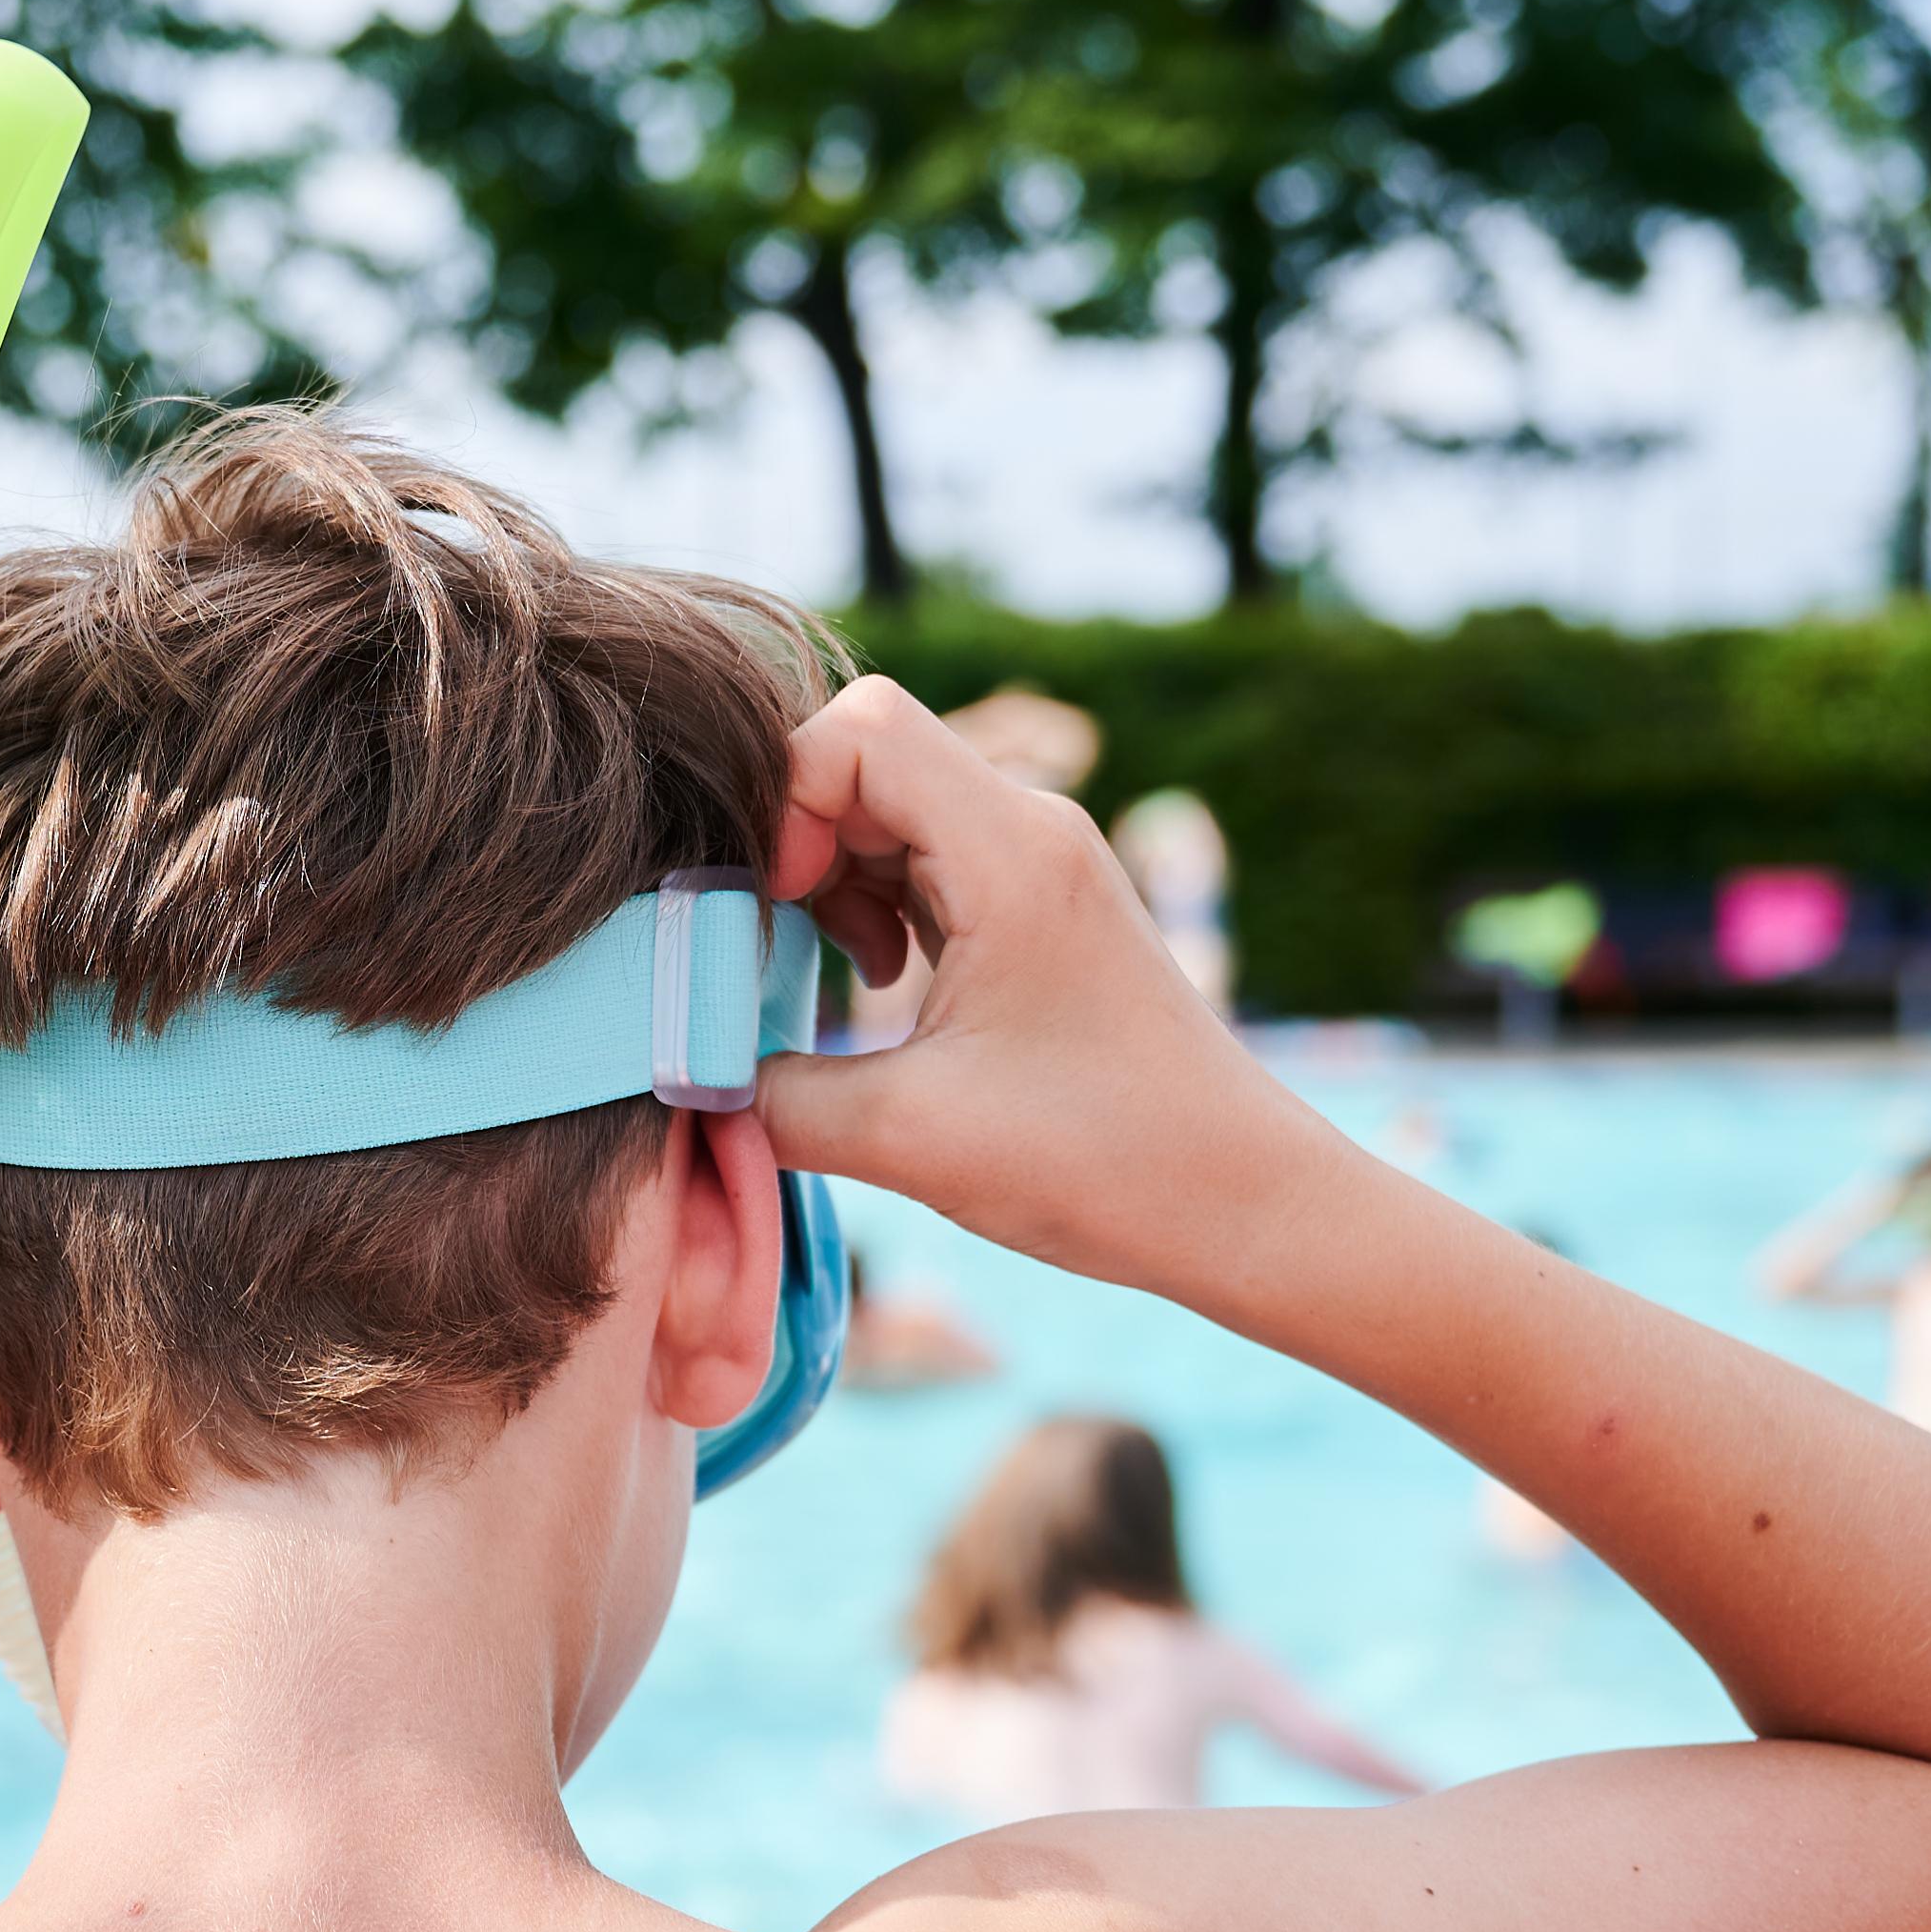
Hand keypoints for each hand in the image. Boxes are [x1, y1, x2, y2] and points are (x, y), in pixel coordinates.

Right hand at [758, 679, 1348, 1300]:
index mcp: (1013, 850)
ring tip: (844, 982)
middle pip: (866, 760)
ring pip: (891, 812)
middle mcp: (1031, 830)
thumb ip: (770, 1099)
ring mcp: (1038, 866)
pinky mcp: (1038, 910)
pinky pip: (928, 862)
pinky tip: (882, 992)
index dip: (784, 803)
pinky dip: (878, 911)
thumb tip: (685, 1077)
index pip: (858, 729)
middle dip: (796, 846)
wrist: (1245, 1203)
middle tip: (776, 950)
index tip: (775, 913)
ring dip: (834, 884)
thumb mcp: (907, 1140)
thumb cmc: (1105, 1163)